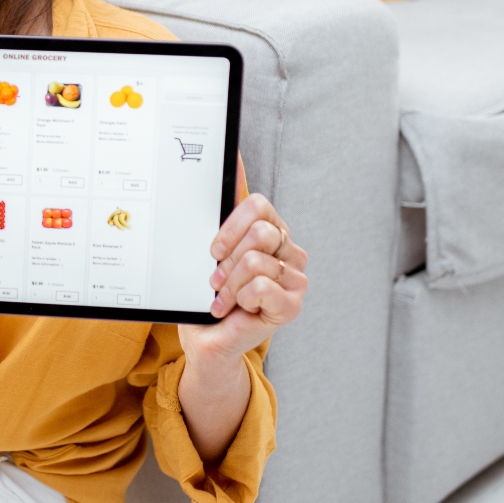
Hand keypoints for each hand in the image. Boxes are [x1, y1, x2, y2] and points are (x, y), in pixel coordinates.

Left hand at [179, 190, 308, 369]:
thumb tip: (233, 165)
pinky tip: (239, 308)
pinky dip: (240, 298)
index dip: (231, 226)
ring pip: (256, 261)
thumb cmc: (209, 294)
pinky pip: (262, 286)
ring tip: (224, 296)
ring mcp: (295, 278)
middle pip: (260, 232)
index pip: (259, 206)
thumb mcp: (210, 253)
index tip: (214, 249)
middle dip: (228, 259)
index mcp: (271, 232)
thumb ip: (225, 214)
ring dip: (230, 283)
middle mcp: (288, 251)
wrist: (208, 337)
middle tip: (217, 278)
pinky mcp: (292, 304)